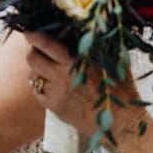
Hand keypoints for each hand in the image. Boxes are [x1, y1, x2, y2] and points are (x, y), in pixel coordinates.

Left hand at [23, 32, 139, 140]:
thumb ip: (100, 46)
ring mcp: (56, 95)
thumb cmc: (122, 91)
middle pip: (32, 58)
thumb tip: (92, 28)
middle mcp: (61, 78)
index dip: (34, 36)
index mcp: (75, 64)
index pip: (46, 45)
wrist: (121, 124)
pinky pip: (38, 92)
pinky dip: (41, 85)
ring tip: (49, 67)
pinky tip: (52, 84)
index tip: (30, 32)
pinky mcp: (54, 109)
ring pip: (33, 75)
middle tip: (40, 49)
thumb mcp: (113, 62)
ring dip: (37, 69)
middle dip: (34, 50)